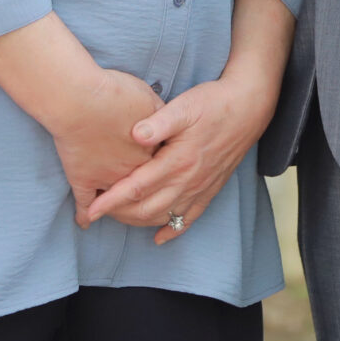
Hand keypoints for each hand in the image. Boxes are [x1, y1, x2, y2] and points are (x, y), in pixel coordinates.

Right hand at [47, 64, 165, 221]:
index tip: (166, 176)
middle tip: (150, 204)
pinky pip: (84, 203)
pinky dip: (84, 214)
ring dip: (121, 211)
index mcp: (152, 153)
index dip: (165, 173)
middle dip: (149, 200)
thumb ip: (160, 116)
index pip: (165, 170)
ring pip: (118, 204)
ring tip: (123, 215)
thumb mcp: (149, 99)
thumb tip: (168, 125)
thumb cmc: (116, 94)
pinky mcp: (83, 179)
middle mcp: (132, 171)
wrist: (81, 99)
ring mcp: (107, 178)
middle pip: (145, 192)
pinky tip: (85, 222)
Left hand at [85, 70, 277, 244]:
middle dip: (119, 214)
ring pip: (165, 216)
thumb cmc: (213, 103)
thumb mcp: (185, 106)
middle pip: (146, 208)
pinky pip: (190, 218)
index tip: (91, 209)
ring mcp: (200, 188)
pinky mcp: (210, 189)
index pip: (137, 187)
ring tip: (118, 218)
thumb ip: (158, 121)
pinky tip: (159, 237)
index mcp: (178, 160)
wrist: (249, 108)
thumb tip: (134, 133)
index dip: (112, 200)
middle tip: (97, 211)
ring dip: (139, 221)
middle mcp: (189, 180)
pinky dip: (172, 231)